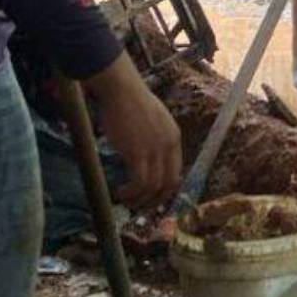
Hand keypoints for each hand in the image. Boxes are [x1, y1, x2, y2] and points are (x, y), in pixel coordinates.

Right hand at [84, 53, 181, 207]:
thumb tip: (143, 155)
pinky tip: (120, 192)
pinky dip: (131, 193)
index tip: (151, 196)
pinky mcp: (138, 152)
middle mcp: (169, 146)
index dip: (165, 188)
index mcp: (174, 137)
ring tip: (126, 199)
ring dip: (140, 199)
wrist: (122, 90)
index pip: (176, 171)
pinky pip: (140, 182)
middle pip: (170, 183)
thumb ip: (153, 138)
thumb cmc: (130, 102)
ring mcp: (155, 150)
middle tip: (140, 206)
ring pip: (154, 186)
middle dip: (156, 200)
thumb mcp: (152, 120)